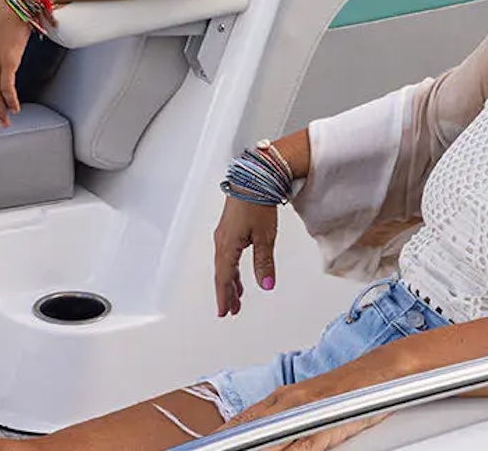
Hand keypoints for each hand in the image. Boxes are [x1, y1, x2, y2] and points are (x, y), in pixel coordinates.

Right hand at [213, 194, 278, 316]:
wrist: (254, 176)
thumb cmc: (257, 201)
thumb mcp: (265, 236)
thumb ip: (264, 263)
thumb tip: (266, 284)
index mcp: (227, 246)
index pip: (224, 278)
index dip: (225, 297)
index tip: (225, 312)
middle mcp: (221, 241)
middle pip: (222, 273)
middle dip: (227, 292)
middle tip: (232, 309)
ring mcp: (224, 232)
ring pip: (225, 263)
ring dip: (230, 280)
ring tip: (237, 294)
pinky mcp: (230, 225)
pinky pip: (228, 252)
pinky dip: (232, 266)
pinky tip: (239, 269)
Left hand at [226, 377, 387, 450]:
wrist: (379, 372)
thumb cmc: (346, 391)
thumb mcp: (308, 402)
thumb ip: (284, 419)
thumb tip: (261, 436)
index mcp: (283, 397)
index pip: (244, 418)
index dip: (225, 433)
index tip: (207, 445)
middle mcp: (290, 400)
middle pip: (251, 425)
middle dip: (232, 440)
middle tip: (213, 449)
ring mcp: (308, 411)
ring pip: (273, 436)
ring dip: (256, 447)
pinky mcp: (327, 422)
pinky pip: (304, 444)